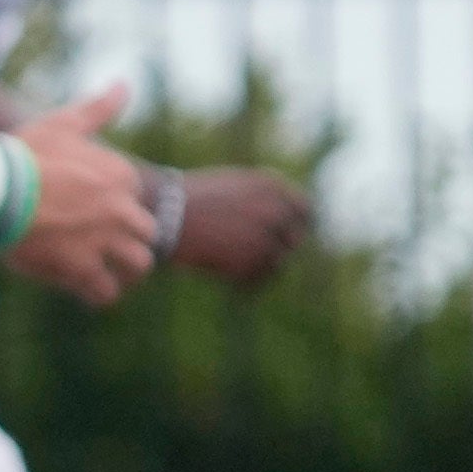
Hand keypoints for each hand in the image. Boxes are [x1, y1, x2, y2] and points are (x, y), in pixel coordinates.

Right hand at [0, 83, 159, 301]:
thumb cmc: (22, 153)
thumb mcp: (63, 124)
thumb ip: (98, 109)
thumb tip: (124, 85)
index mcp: (119, 173)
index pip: (134, 192)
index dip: (116, 199)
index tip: (93, 204)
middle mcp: (120, 209)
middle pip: (145, 231)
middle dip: (130, 238)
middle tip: (107, 243)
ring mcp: (104, 241)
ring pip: (137, 265)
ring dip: (125, 269)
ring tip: (106, 271)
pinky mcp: (82, 270)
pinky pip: (106, 292)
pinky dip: (98, 292)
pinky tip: (84, 288)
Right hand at [168, 164, 314, 284]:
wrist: (167, 213)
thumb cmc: (196, 199)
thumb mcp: (236, 186)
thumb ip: (266, 200)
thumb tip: (289, 222)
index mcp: (273, 186)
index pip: (305, 210)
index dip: (296, 225)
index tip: (284, 235)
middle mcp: (275, 210)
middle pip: (293, 240)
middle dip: (277, 248)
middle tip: (253, 254)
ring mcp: (265, 237)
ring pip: (277, 264)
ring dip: (260, 268)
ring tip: (233, 266)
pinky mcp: (250, 263)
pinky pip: (258, 281)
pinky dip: (245, 284)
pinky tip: (228, 279)